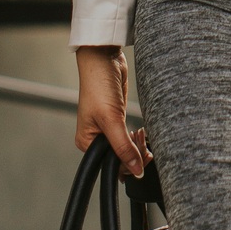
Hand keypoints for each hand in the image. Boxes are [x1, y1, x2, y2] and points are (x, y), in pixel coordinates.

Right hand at [75, 46, 150, 176]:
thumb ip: (123, 147)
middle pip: (120, 158)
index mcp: (87, 142)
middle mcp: (96, 138)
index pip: (110, 165)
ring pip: (127, 149)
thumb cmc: (98, 85)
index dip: (128, 165)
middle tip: (143, 142)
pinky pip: (129, 137)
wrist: (104, 59)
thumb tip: (136, 171)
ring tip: (142, 134)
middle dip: (135, 154)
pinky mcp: (118, 119)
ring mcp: (107, 128)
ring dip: (138, 146)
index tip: (142, 156)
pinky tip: (141, 132)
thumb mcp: (111, 119)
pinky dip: (137, 138)